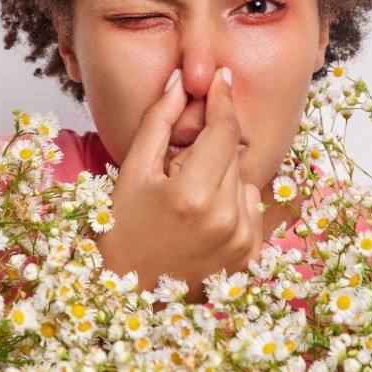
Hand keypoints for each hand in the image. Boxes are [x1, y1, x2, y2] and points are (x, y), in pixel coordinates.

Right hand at [95, 67, 263, 303]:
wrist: (125, 294)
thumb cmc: (120, 229)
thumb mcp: (132, 171)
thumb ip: (158, 120)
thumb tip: (182, 80)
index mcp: (192, 195)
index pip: (223, 131)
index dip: (222, 99)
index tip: (221, 76)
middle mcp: (224, 220)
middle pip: (232, 155)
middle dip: (207, 152)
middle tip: (175, 175)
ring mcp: (241, 242)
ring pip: (244, 181)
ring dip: (220, 180)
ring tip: (186, 205)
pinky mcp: (249, 258)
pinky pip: (251, 209)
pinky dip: (232, 206)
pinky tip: (201, 222)